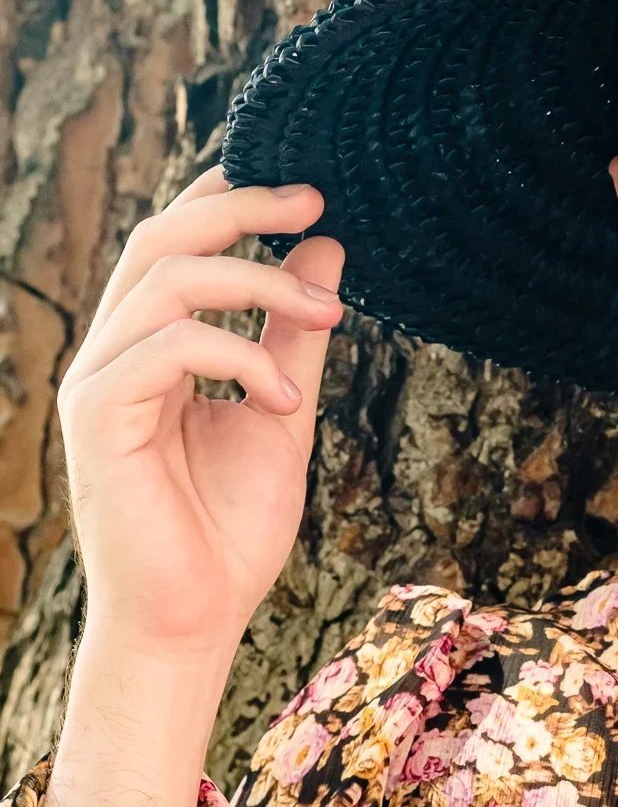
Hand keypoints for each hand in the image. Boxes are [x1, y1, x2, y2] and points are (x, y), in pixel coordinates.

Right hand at [56, 164, 344, 659]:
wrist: (196, 621)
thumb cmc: (231, 529)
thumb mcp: (284, 413)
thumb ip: (297, 334)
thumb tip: (326, 247)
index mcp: (153, 348)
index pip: (177, 243)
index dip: (230, 197)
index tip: (308, 186)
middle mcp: (116, 354)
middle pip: (161, 238)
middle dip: (240, 206)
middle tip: (316, 199)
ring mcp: (99, 383)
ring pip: (165, 282)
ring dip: (258, 283)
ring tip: (329, 313)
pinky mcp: (98, 419)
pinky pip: (165, 348)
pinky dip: (238, 355)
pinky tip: (285, 398)